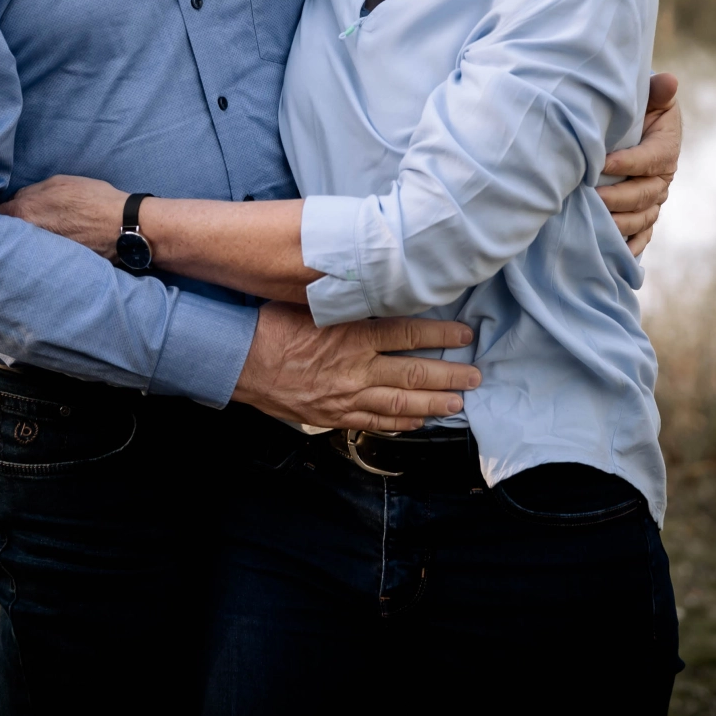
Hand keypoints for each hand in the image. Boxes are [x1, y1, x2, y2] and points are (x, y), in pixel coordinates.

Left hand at [0, 175, 124, 256]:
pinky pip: (40, 255)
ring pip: (24, 245)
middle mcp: (27, 236)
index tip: (4, 209)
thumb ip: (32, 191)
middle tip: (21, 220)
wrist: (121, 226)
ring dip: (27, 239)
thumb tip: (18, 199)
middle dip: (10, 227)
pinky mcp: (54, 264)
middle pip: (7, 232)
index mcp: (24, 213)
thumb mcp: (60, 182)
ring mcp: (40, 253)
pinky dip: (43, 250)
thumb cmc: (93, 199)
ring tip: (42, 232)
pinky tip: (55, 243)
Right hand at [232, 302, 481, 431]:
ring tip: (457, 402)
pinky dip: (400, 422)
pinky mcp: (333, 416)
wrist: (240, 361)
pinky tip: (417, 420)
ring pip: (400, 402)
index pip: (409, 333)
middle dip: (449, 375)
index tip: (464, 335)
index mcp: (353, 334)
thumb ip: (349, 305)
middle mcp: (356, 368)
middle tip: (475, 376)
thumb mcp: (314, 304)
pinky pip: (374, 422)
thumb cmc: (273, 325)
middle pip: (414, 372)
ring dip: (433, 403)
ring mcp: (346, 396)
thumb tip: (379, 293)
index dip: (441, 334)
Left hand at [599, 72, 680, 255]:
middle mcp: (663, 177)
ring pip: (642, 218)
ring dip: (620, 224)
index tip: (602, 162)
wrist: (631, 124)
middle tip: (593, 197)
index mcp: (666, 147)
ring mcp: (654, 199)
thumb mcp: (648, 95)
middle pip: (646, 194)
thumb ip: (656, 91)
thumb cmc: (636, 107)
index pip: (651, 159)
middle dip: (619, 198)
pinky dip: (630, 247)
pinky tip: (614, 255)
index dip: (629, 163)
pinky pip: (641, 236)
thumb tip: (668, 81)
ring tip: (595, 224)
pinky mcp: (643, 214)